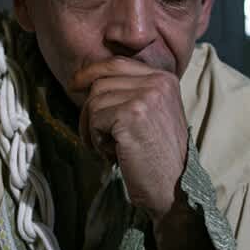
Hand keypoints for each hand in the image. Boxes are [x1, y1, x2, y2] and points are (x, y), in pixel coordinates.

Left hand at [69, 56, 188, 221]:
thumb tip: (91, 81)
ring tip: (110, 147)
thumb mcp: (153, 111)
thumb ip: (132, 91)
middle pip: (101, 82)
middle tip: (95, 136)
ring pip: (94, 101)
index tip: (75, 83)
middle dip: (89, 110)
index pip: (117, 63)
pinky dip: (96, 140)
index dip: (92, 71)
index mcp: (164, 78)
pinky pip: (95, 119)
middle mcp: (158, 82)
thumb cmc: (158, 154)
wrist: (174, 187)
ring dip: (92, 129)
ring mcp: (146, 96)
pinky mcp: (132, 114)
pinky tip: (114, 153)